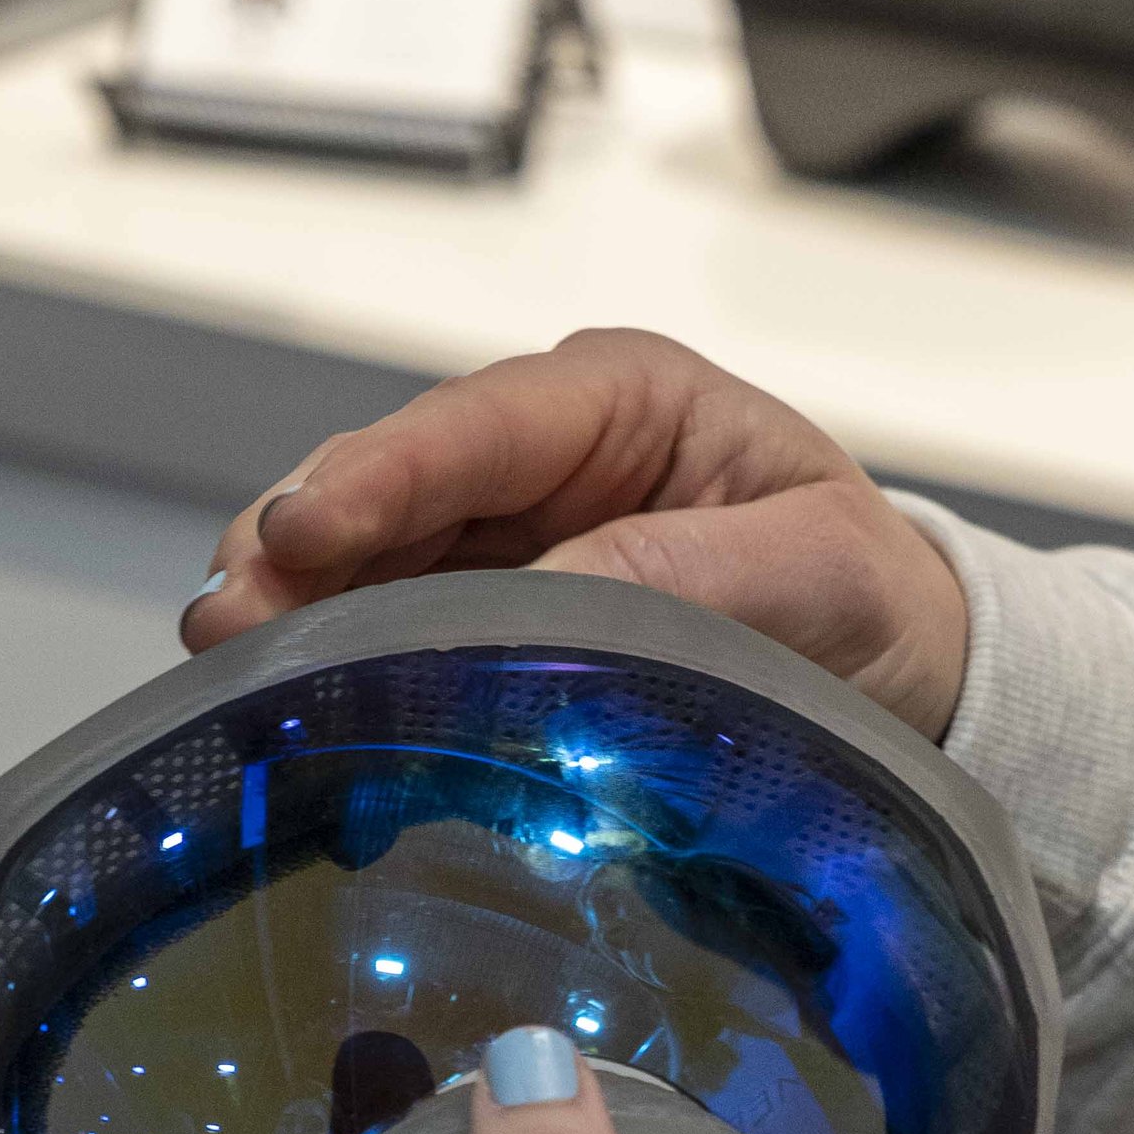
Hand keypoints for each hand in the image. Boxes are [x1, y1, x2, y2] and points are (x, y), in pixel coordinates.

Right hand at [183, 326, 970, 743]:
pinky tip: (301, 727)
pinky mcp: (496, 624)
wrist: (905, 676)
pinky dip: (344, 675)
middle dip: (298, 550)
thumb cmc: (867, 600)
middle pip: (389, 490)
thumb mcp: (814, 574)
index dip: (374, 480)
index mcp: (623, 405)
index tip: (297, 533)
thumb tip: (547, 599)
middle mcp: (545, 462)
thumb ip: (686, 573)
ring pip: (369, 564)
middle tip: (228, 621)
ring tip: (232, 668)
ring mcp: (510, 543)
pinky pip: (398, 639)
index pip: (474, 429)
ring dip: (299, 615)